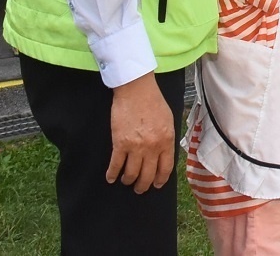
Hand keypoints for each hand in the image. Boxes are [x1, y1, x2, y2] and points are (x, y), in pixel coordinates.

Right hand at [106, 73, 173, 193]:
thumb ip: (167, 138)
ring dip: (128, 181)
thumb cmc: (154, 102)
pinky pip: (115, 165)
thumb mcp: (168, 121)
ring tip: (126, 182)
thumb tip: (165, 153)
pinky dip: (112, 174)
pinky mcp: (119, 144)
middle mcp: (152, 147)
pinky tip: (111, 178)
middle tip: (140, 189)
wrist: (137, 91)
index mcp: (167, 141)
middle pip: (147, 175)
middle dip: (143, 185)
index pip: (165, 168)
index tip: (156, 185)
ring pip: (131, 173)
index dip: (160, 180)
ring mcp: (135, 147)